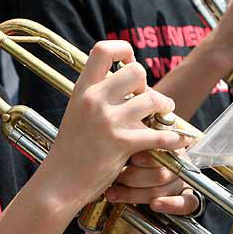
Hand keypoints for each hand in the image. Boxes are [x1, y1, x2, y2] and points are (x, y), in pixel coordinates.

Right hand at [45, 41, 189, 209]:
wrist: (58, 183)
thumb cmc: (69, 152)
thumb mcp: (76, 113)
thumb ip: (96, 96)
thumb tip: (121, 82)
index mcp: (82, 90)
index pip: (103, 50)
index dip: (123, 50)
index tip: (130, 63)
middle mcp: (95, 100)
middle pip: (136, 71)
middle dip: (148, 84)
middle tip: (148, 99)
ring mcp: (108, 121)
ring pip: (152, 99)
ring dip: (164, 106)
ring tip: (164, 114)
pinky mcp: (121, 143)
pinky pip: (158, 134)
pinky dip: (172, 138)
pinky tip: (174, 141)